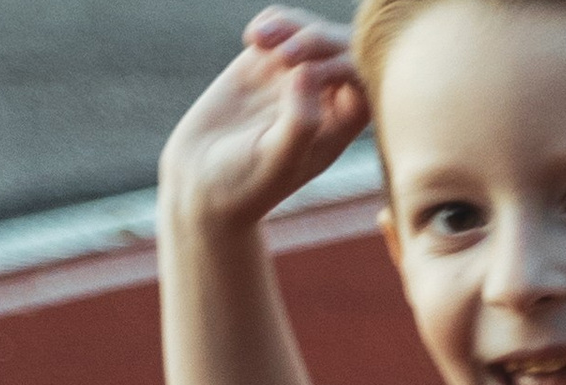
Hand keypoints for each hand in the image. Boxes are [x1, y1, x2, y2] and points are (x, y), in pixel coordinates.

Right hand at [160, 10, 369, 230]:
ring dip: (291, 25)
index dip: (345, 66)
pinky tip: (252, 39)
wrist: (201, 179)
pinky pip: (281, 26)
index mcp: (338, 127)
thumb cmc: (245, 182)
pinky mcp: (265, 63)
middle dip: (317, 39)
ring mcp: (294, 78)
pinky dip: (272, 21)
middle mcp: (322, 99)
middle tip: (282, 55)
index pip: (364, 82)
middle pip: (342, 49)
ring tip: (258, 42)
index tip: (308, 74)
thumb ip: (300, 122)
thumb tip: (309, 72)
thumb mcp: (275, 160)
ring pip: (310, 30)